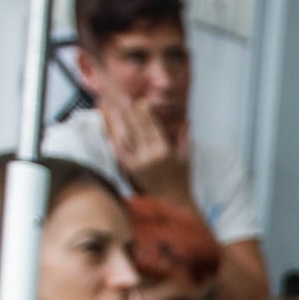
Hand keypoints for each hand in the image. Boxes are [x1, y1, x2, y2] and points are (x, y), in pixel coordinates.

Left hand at [96, 91, 193, 206]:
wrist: (172, 202)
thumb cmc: (181, 180)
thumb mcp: (186, 157)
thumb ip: (184, 137)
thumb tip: (186, 120)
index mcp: (163, 150)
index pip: (150, 124)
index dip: (144, 110)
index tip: (142, 101)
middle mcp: (148, 155)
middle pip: (135, 127)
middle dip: (129, 111)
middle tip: (123, 97)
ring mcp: (136, 163)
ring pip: (123, 136)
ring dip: (118, 121)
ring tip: (113, 107)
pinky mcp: (128, 169)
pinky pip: (118, 150)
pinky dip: (114, 137)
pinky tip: (112, 128)